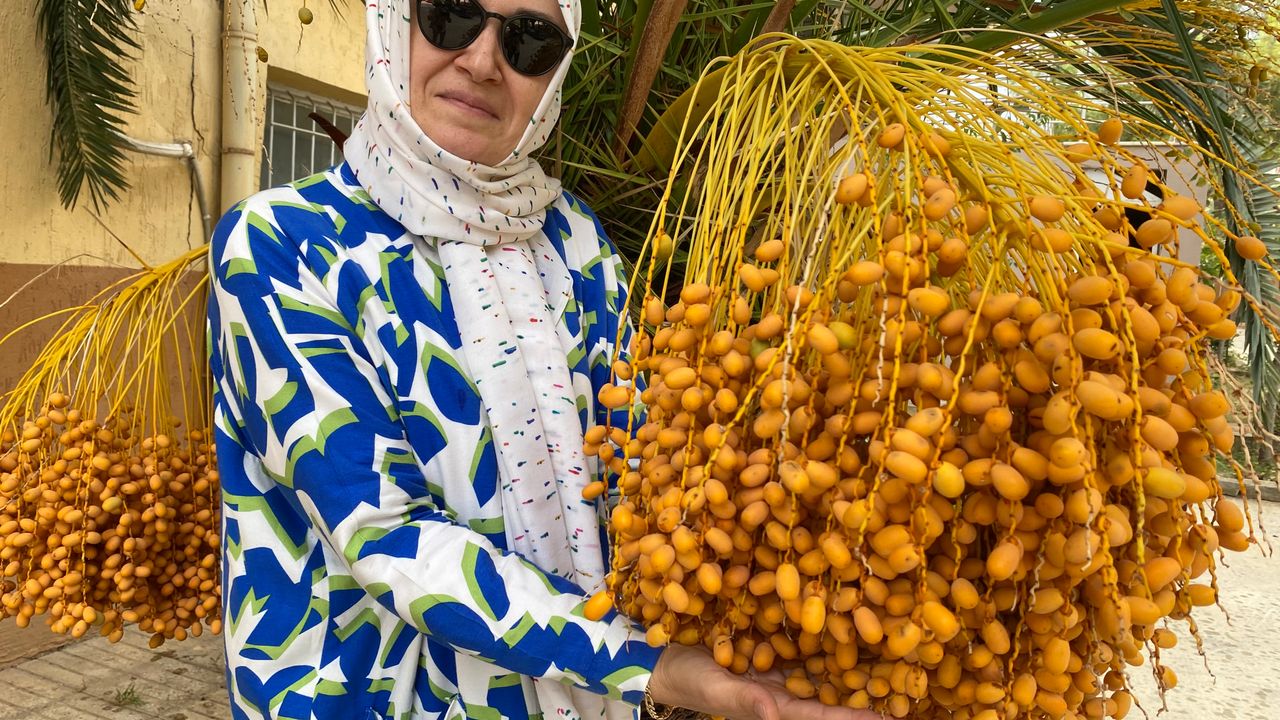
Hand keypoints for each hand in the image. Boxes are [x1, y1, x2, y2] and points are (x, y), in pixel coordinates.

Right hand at [646, 643, 881, 719]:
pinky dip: (828, 634)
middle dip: (868, 693)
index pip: (823, 715)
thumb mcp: (716, 688)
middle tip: (908, 687)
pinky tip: (852, 620)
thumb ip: (746, 701)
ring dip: (856, 666)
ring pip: (826, 668)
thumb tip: (774, 715)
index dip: (854, 717)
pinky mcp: (774, 644)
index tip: (890, 718)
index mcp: (777, 707)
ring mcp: (782, 668)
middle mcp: (787, 690)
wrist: (666, 657)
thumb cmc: (690, 679)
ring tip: (895, 657)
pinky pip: (806, 641)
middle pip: (834, 694)